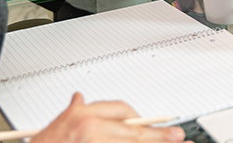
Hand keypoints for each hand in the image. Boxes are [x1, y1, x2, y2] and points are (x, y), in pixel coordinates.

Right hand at [30, 93, 188, 142]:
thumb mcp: (56, 125)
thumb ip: (71, 111)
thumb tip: (79, 97)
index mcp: (81, 117)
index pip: (121, 110)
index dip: (138, 117)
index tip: (150, 122)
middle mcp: (90, 130)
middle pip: (133, 130)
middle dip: (157, 134)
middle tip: (177, 135)